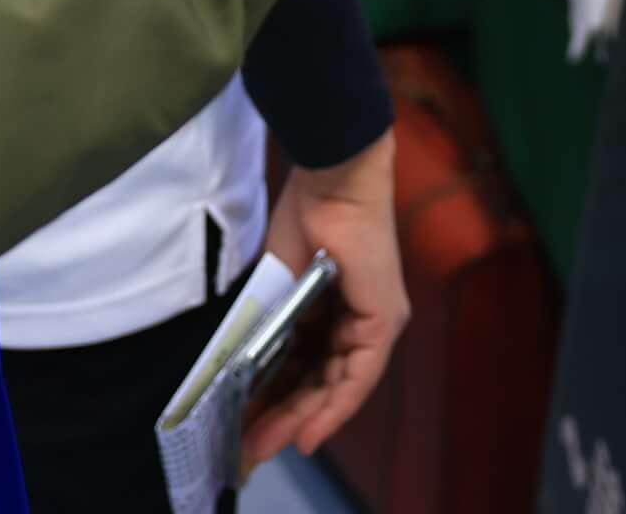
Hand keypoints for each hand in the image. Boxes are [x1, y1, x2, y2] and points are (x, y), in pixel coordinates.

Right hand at [243, 133, 406, 464]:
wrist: (331, 179)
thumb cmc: (305, 216)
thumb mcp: (278, 282)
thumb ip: (268, 322)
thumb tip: (242, 362)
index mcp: (336, 308)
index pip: (309, 364)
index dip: (282, 398)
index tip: (252, 426)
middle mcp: (361, 320)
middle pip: (321, 381)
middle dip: (284, 417)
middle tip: (249, 447)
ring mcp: (376, 322)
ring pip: (337, 386)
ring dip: (301, 418)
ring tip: (265, 446)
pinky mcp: (383, 321)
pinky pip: (358, 377)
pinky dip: (334, 406)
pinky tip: (309, 432)